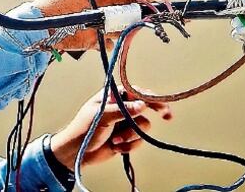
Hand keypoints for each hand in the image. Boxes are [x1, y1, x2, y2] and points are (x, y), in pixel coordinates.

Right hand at [32, 0, 164, 50]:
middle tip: (145, 9)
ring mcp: (101, 30)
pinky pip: (109, 41)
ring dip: (126, 25)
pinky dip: (111, 37)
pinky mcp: (93, 43)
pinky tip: (107, 32)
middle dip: (139, 12)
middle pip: (132, 14)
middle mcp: (106, 14)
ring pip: (123, 30)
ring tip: (125, 20)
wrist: (41, 25)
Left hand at [49, 90, 171, 170]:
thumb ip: (123, 110)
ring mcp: (125, 123)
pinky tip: (116, 147)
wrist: (76, 153)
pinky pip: (138, 140)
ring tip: (115, 140)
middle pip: (145, 106)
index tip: (159, 104)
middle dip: (156, 110)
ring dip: (130, 135)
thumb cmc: (83, 129)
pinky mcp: (126, 138)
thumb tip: (142, 105)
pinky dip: (128, 145)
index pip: (136, 92)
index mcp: (113, 97)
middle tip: (167, 115)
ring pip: (142, 126)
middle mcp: (122, 108)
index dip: (149, 96)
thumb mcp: (101, 116)